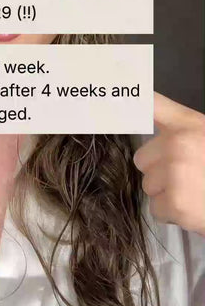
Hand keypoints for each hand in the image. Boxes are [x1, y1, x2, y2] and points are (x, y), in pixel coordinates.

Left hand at [133, 91, 204, 235]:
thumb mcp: (203, 135)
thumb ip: (180, 129)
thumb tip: (148, 117)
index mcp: (189, 125)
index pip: (151, 105)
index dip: (130, 100)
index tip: (109, 91)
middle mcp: (177, 144)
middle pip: (141, 159)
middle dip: (159, 171)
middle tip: (187, 176)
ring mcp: (174, 173)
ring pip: (148, 186)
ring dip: (166, 194)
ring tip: (193, 193)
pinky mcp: (174, 202)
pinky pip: (156, 209)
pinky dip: (172, 214)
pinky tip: (194, 208)